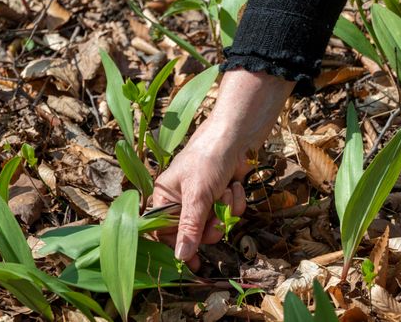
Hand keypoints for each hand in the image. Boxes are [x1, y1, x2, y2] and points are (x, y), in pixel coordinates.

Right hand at [152, 68, 294, 269]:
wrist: (236, 137)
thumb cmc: (207, 159)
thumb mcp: (197, 195)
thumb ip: (189, 227)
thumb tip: (180, 256)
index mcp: (165, 196)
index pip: (164, 230)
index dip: (177, 246)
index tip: (193, 264)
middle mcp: (181, 199)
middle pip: (193, 232)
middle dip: (210, 225)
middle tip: (216, 217)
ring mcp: (203, 198)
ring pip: (214, 224)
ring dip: (225, 210)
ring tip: (226, 192)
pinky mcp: (221, 196)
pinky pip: (229, 213)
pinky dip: (234, 201)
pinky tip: (233, 185)